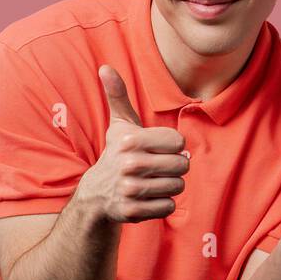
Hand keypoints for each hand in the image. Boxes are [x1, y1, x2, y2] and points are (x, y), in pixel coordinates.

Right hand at [77, 64, 189, 222]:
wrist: (97, 194)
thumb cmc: (117, 153)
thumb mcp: (119, 124)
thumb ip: (118, 96)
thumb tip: (105, 67)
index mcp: (130, 140)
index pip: (179, 142)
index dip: (173, 146)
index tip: (157, 148)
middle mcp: (129, 164)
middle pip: (182, 165)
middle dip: (175, 167)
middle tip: (158, 167)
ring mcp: (129, 189)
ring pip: (178, 186)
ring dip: (170, 185)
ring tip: (153, 181)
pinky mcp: (132, 211)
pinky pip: (169, 207)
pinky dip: (163, 204)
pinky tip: (148, 198)